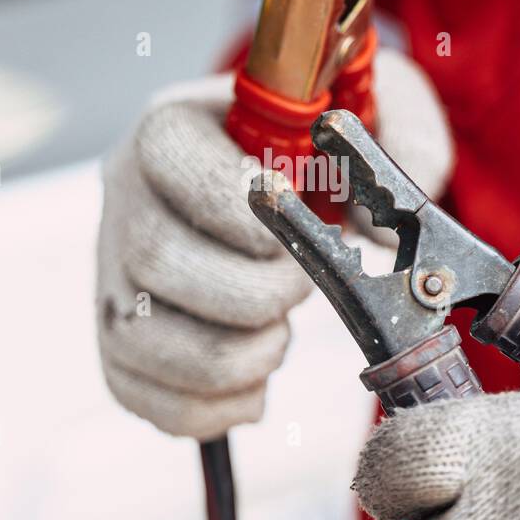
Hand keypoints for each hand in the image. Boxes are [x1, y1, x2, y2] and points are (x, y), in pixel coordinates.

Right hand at [97, 49, 451, 439]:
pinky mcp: (116, 333)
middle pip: (153, 256)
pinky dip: (203, 408)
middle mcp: (125, 195)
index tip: (296, 234)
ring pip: (136, 335)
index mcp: (174, 128)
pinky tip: (254, 390)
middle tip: (299, 292)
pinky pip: (133, 390)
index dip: (235, 204)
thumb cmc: (329, 147)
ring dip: (227, 359)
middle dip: (248, 294)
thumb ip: (407, 140)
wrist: (285, 179)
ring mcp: (112, 269)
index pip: (168, 154)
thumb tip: (386, 232)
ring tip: (276, 340)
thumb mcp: (378, 110)